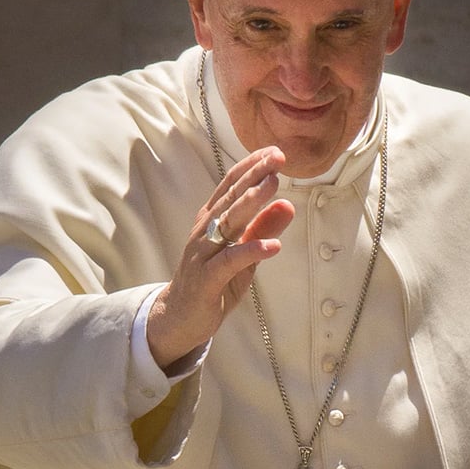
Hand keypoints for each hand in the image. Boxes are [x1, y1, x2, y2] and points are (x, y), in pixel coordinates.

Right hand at [147, 146, 294, 368]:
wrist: (180, 317)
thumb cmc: (214, 280)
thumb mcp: (244, 253)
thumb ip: (263, 228)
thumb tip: (288, 204)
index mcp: (212, 219)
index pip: (230, 185)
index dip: (251, 166)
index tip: (274, 151)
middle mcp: (205, 231)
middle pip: (230, 197)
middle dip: (254, 175)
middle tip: (277, 157)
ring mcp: (203, 254)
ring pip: (228, 223)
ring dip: (251, 203)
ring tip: (274, 186)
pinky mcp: (207, 279)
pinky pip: (230, 262)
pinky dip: (251, 251)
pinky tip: (273, 245)